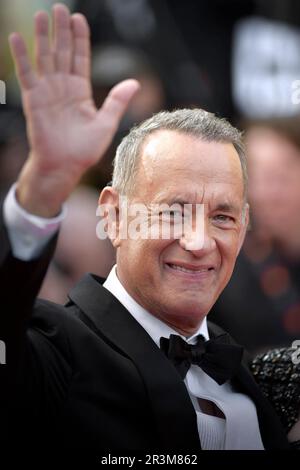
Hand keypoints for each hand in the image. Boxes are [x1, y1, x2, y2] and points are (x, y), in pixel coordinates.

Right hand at [9, 3, 138, 216]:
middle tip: (59, 7)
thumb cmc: (84, 150)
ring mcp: (47, 91)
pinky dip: (21, 57)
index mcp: (80, 91)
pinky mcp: (33, 99)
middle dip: (61, 30)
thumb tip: (135, 82)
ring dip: (43, 36)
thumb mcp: (105, 124)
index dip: (79, 39)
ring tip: (43, 14)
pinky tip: (17, 38)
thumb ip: (117, 102)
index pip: (80, 58)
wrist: (64, 166)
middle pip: (61, 52)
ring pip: (44, 58)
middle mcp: (62, 87)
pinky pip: (26, 74)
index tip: (78, 19)